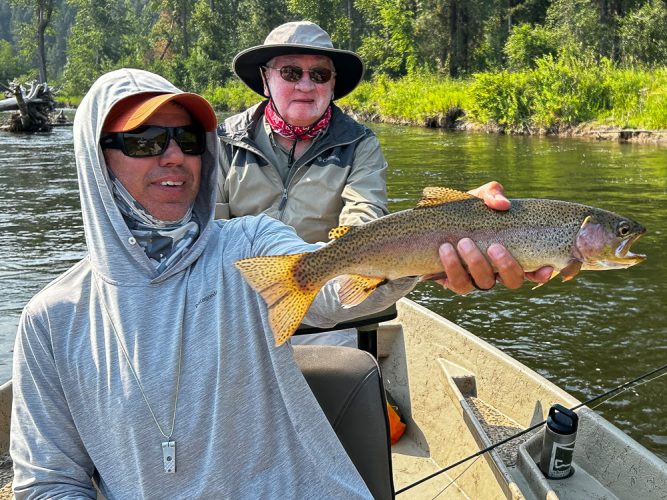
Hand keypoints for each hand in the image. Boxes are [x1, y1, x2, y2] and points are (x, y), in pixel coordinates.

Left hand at [433, 181, 552, 293]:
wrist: (435, 221)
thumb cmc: (466, 211)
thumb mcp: (480, 198)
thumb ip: (493, 194)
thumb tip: (502, 204)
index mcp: (510, 253)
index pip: (534, 271)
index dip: (541, 274)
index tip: (544, 266)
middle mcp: (497, 271)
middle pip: (513, 281)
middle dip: (506, 265)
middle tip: (493, 246)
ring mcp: (477, 278)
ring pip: (484, 283)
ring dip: (476, 264)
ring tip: (463, 242)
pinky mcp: (455, 281)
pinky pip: (458, 284)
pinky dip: (452, 267)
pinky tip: (445, 249)